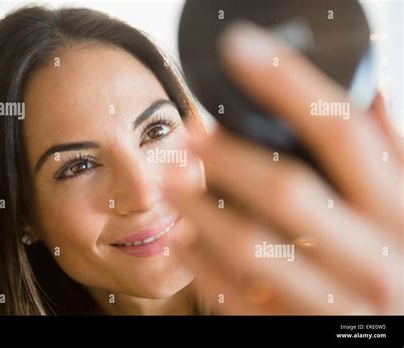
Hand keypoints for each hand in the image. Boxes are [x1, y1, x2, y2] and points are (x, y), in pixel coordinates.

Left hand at [163, 23, 402, 314]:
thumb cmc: (401, 266)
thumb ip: (390, 156)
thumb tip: (367, 95)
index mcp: (400, 216)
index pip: (342, 132)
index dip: (288, 83)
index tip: (241, 51)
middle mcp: (372, 260)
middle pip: (287, 189)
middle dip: (227, 155)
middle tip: (186, 135)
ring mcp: (333, 303)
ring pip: (250, 245)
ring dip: (198, 207)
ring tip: (166, 180)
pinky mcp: (295, 332)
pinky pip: (234, 297)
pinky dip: (200, 261)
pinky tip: (182, 235)